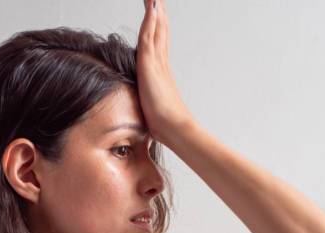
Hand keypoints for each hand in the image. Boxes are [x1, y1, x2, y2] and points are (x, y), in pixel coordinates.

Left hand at [137, 0, 195, 145]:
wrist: (176, 129)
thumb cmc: (165, 126)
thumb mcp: (152, 111)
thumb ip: (151, 107)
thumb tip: (149, 117)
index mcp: (161, 73)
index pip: (158, 45)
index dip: (158, 29)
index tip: (157, 14)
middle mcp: (161, 65)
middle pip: (160, 33)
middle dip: (158, 15)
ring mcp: (157, 64)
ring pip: (156, 30)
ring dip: (155, 12)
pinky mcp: (151, 66)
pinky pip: (149, 37)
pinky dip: (150, 21)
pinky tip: (151, 8)